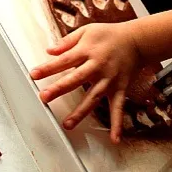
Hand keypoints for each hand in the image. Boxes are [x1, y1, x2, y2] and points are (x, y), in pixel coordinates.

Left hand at [30, 22, 141, 143]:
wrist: (137, 40)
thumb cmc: (109, 35)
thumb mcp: (86, 31)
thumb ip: (67, 42)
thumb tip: (48, 51)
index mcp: (87, 51)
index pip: (64, 60)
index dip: (48, 68)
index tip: (33, 74)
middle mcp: (97, 66)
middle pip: (76, 79)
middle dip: (59, 88)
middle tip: (44, 97)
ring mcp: (109, 80)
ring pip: (93, 98)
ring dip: (81, 112)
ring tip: (67, 124)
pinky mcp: (119, 89)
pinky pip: (118, 107)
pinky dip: (117, 124)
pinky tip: (114, 139)